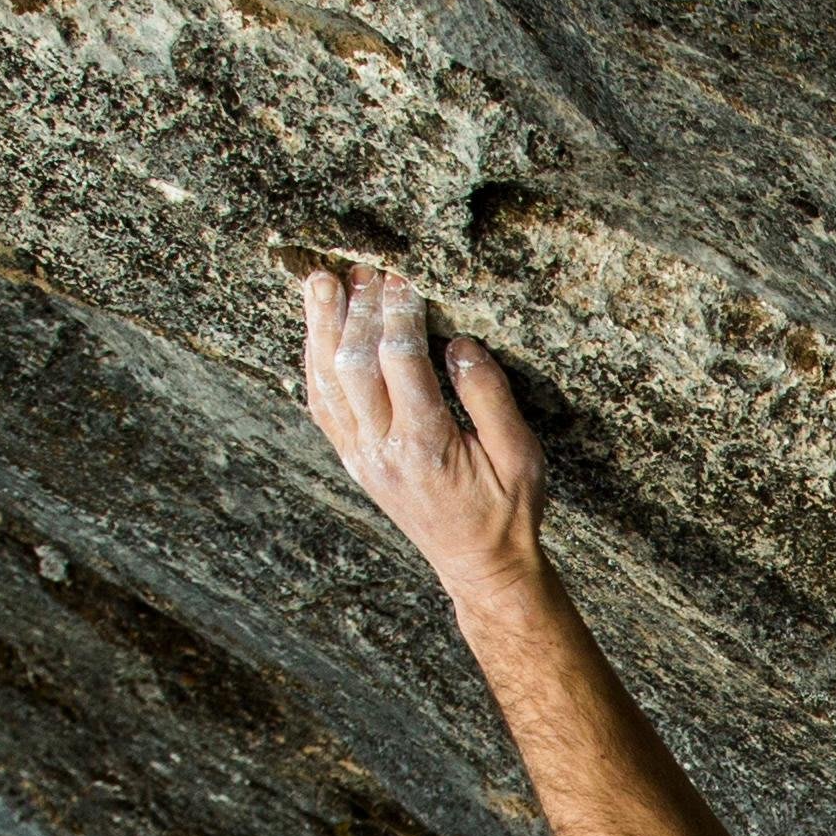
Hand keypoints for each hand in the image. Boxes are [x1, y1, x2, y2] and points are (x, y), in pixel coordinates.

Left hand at [297, 263, 541, 591]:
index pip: (401, 362)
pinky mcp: (354, 460)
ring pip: (326, 381)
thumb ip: (489, 397)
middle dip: (358, 310)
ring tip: (320, 282)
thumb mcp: (521, 456)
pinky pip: (322, 405)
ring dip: (321, 327)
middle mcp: (384, 449)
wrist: (480, 567)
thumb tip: (460, 345)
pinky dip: (314, 362)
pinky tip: (317, 331)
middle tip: (365, 269)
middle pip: (354, 363)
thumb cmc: (508, 512)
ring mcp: (362, 456)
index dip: (399, 314)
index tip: (403, 278)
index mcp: (428, 444)